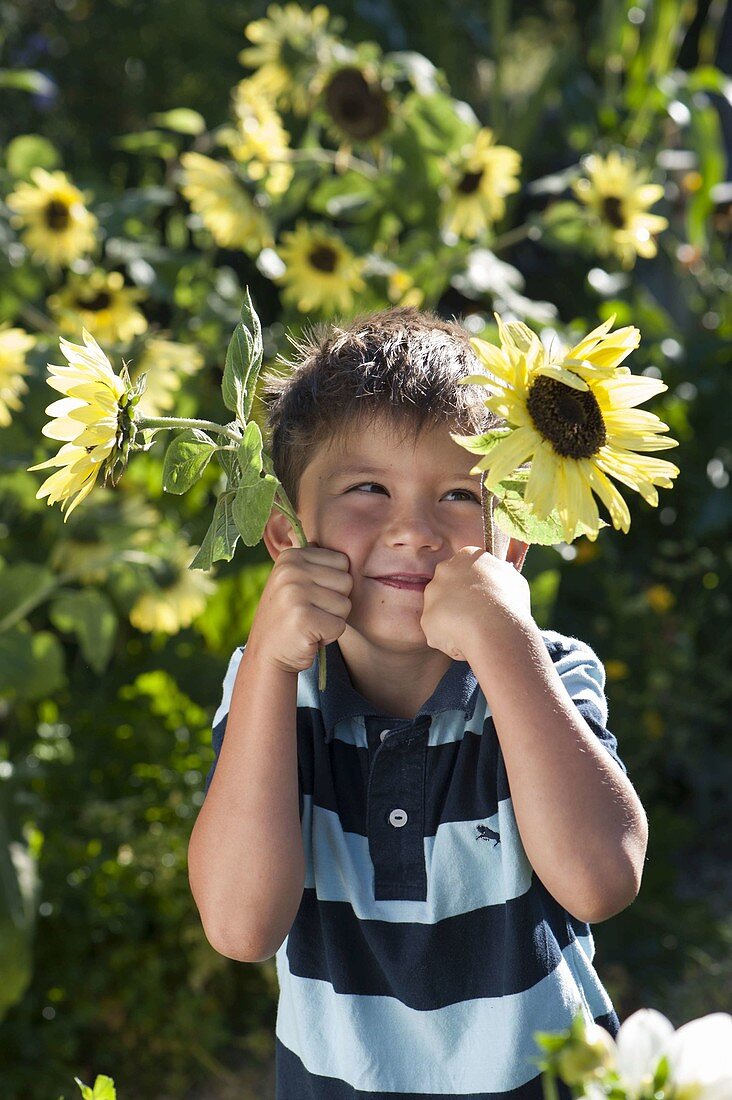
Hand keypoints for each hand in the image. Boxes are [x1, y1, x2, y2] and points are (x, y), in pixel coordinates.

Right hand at [249, 541, 352, 674]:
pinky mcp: (302, 619)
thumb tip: (345, 540)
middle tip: (311, 613)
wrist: (267, 654)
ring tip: (309, 623)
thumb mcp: (295, 580)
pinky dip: (328, 636)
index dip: (333, 584)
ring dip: (332, 620)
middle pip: (347, 581)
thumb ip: (314, 562)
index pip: (342, 562)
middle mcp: (290, 570)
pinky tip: (309, 636)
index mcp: (291, 556)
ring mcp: (294, 593)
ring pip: (345, 604)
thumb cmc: (290, 616)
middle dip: (335, 603)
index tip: (311, 596)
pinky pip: (339, 625)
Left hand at [419, 546, 532, 662]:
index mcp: (467, 556)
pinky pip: (438, 632)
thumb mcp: (513, 580)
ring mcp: (432, 594)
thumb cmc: (509, 602)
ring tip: (475, 631)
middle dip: (459, 603)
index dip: (475, 588)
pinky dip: (450, 640)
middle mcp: (444, 570)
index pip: (465, 570)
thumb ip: (500, 575)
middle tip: (478, 617)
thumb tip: (499, 577)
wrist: (495, 626)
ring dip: (454, 622)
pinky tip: (466, 641)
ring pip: (442, 612)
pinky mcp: (426, 618)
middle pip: (448, 588)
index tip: (485, 600)